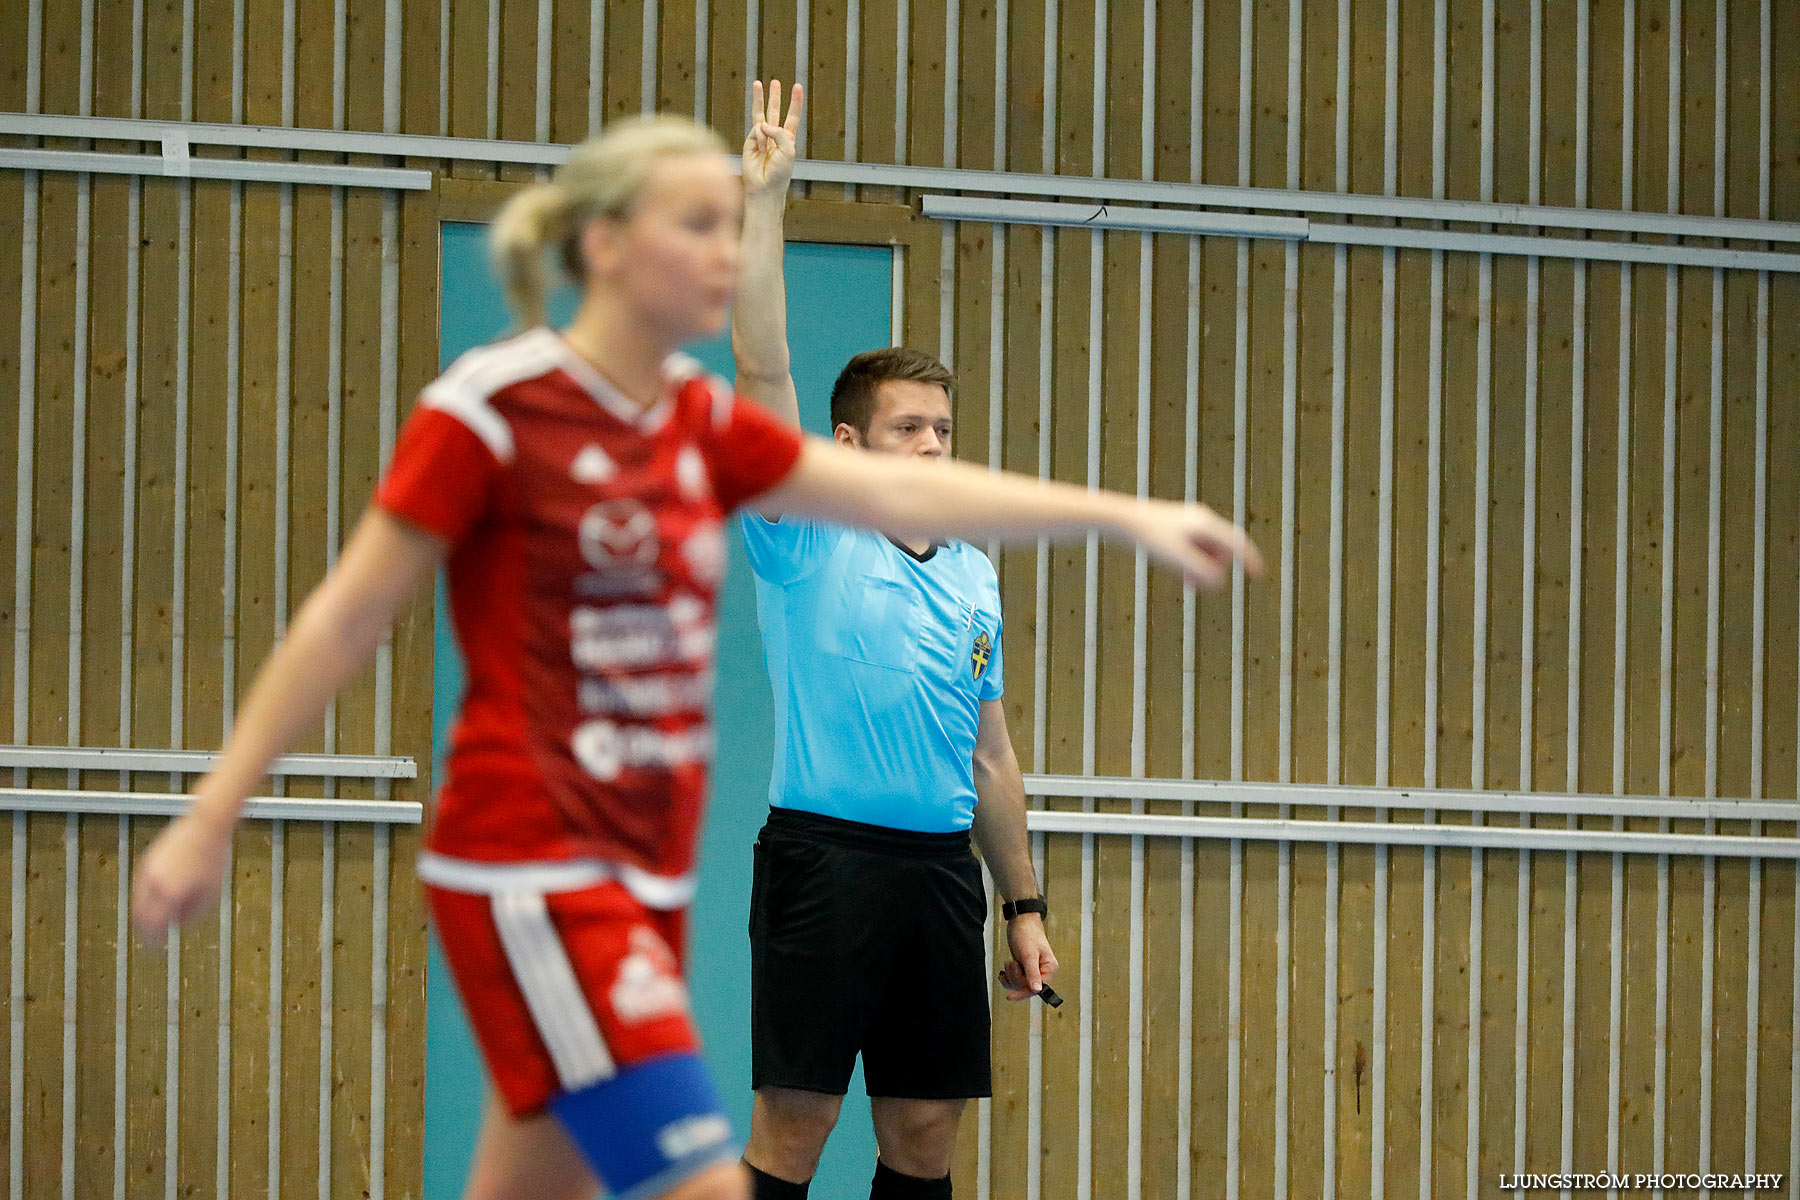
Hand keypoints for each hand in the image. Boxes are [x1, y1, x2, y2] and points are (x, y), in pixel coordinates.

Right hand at [131, 806, 236, 946]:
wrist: (207, 825)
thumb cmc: (214, 858)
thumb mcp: (212, 893)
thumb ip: (192, 914)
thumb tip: (177, 925)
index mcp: (169, 894)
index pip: (151, 927)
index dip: (152, 940)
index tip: (156, 946)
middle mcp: (153, 883)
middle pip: (139, 915)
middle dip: (145, 927)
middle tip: (153, 935)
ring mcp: (148, 870)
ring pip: (138, 899)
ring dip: (145, 910)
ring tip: (158, 916)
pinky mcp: (148, 859)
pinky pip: (142, 885)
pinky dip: (147, 895)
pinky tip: (160, 897)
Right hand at [742, 79, 803, 196]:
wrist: (764, 187)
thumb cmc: (780, 173)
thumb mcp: (788, 150)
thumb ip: (779, 132)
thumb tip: (762, 123)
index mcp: (788, 139)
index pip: (792, 117)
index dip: (795, 102)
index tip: (797, 87)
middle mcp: (774, 137)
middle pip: (775, 111)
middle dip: (775, 97)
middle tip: (775, 82)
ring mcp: (761, 138)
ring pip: (760, 114)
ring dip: (759, 98)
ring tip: (758, 83)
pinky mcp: (750, 141)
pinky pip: (756, 129)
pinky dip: (761, 136)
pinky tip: (761, 148)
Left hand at [998, 913, 1058, 1000]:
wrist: (1020, 920)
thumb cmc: (1027, 933)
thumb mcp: (1028, 954)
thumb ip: (1033, 973)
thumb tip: (1037, 990)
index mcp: (1049, 967)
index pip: (1037, 988)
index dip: (1023, 993)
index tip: (1010, 997)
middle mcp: (1042, 970)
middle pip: (1026, 987)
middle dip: (1015, 977)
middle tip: (1012, 963)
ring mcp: (1033, 969)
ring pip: (1019, 984)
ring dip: (1011, 975)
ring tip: (1010, 962)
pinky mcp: (1024, 967)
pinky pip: (1015, 979)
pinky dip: (1007, 976)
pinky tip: (1004, 970)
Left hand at [1120, 500, 1262, 590]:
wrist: (1120, 519)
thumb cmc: (1148, 537)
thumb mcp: (1176, 560)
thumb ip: (1201, 572)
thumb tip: (1219, 582)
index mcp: (1205, 524)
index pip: (1236, 542)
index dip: (1249, 558)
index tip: (1257, 574)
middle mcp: (1200, 520)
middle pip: (1221, 551)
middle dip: (1212, 570)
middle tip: (1190, 584)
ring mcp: (1189, 523)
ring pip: (1207, 552)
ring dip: (1200, 569)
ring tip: (1182, 579)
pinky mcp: (1176, 529)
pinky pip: (1194, 551)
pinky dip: (1190, 564)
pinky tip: (1178, 572)